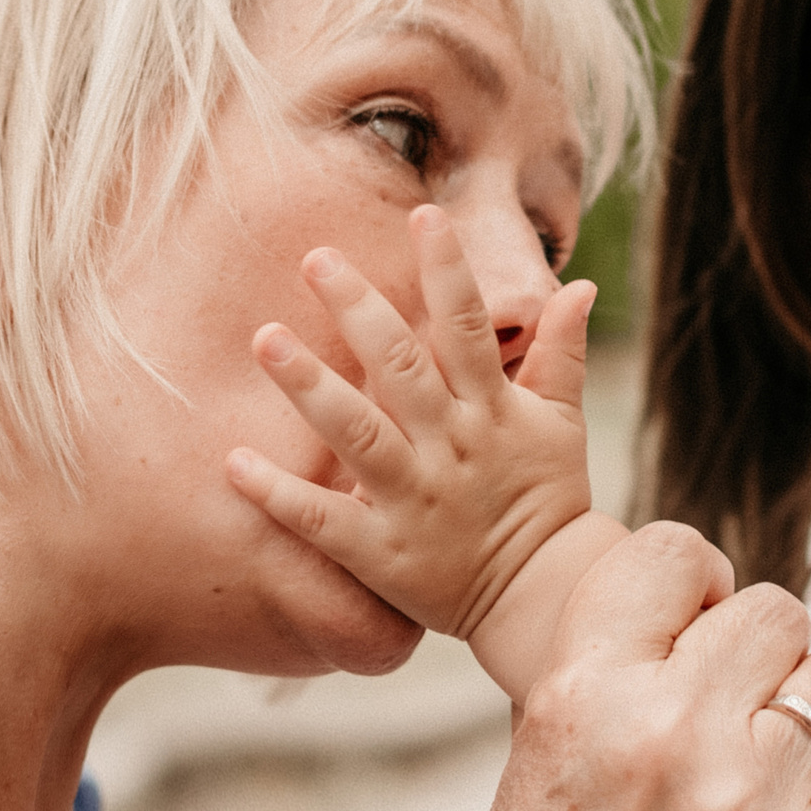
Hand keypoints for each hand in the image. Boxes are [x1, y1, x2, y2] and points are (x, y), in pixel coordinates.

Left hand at [226, 203, 596, 638]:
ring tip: (265, 339)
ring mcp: (414, 500)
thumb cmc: (548, 499)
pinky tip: (234, 462)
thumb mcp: (562, 425)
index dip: (448, 270)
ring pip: (356, 433)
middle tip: (315, 257)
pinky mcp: (382, 552)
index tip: (423, 213)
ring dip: (308, 386)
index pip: (469, 327)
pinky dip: (278, 495)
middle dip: (359, 309)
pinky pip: (322, 521)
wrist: (543, 597)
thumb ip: (562, 354)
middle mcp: (450, 448)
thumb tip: (576, 283)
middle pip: (399, 368)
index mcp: (492, 412)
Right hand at [393, 523, 810, 810]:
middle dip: (764, 648)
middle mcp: (668, 733)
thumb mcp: (534, 760)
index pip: (672, 556)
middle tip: (747, 700)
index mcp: (582, 695)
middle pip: (772, 611)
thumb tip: (686, 599)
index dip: (696, 580)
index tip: (702, 618)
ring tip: (795, 754)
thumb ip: (605, 671)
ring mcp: (750, 804)